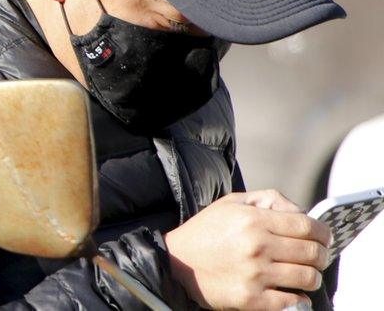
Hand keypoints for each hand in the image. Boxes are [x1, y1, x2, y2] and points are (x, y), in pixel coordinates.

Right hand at [164, 190, 331, 309]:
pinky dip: (299, 300)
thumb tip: (302, 212)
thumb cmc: (206, 231)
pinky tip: (291, 294)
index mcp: (253, 219)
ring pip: (308, 278)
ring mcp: (254, 274)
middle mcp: (256, 245)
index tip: (324, 238)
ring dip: (311, 278)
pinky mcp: (250, 299)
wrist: (175, 262)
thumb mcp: (232, 203)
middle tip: (315, 259)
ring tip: (302, 276)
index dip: (324, 233)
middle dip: (321, 256)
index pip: (308, 226)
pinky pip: (293, 303)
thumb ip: (268, 200)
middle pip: (313, 253)